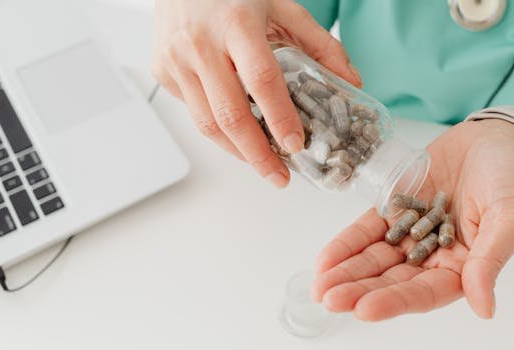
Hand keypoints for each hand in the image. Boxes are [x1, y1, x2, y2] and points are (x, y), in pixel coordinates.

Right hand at [151, 0, 360, 186]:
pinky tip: (239, 135)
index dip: (279, 117)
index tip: (295, 144)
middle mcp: (201, 43)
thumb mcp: (283, 6)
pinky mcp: (162, 71)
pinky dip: (219, 131)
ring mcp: (176, 59)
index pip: (261, 80)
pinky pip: (194, 112)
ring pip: (206, 123)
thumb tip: (351, 82)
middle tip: (280, 176)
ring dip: (237, 152)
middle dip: (257, 155)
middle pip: (229, 114)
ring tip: (263, 165)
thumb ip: (320, 43)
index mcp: (237, 24)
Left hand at [311, 120, 513, 319]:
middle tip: (328, 298)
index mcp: (463, 268)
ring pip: (375, 259)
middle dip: (359, 290)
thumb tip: (485, 308)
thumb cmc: (509, 179)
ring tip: (319, 285)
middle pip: (392, 280)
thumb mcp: (509, 218)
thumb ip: (491, 260)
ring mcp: (412, 234)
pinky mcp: (395, 210)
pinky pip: (367, 231)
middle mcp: (433, 257)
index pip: (425, 293)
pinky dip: (346, 244)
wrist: (495, 139)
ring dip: (347, 272)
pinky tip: (325, 259)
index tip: (364, 309)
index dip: (394, 302)